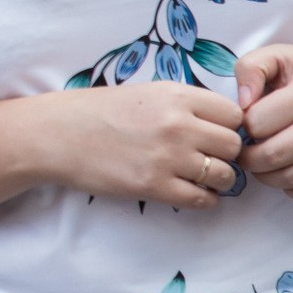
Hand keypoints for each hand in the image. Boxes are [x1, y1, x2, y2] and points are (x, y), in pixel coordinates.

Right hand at [39, 81, 244, 208]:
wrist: (58, 134)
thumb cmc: (99, 111)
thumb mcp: (146, 93)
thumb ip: (185, 105)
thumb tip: (223, 125)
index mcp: (176, 95)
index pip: (234, 114)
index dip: (228, 126)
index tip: (214, 134)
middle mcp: (177, 124)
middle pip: (234, 145)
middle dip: (224, 154)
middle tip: (207, 157)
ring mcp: (168, 157)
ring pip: (224, 175)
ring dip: (217, 179)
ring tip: (199, 177)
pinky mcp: (155, 186)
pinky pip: (203, 200)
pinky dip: (203, 199)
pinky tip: (188, 191)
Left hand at [234, 45, 292, 203]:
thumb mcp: (282, 55)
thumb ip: (250, 69)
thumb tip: (240, 103)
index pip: (257, 123)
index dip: (244, 126)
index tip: (247, 124)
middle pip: (271, 156)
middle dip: (249, 159)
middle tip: (246, 152)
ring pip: (291, 179)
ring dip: (267, 177)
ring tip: (263, 164)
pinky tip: (288, 175)